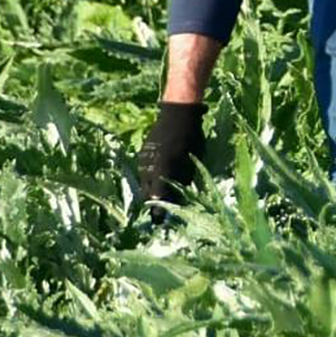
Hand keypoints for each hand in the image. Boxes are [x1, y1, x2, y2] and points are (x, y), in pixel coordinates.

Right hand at [136, 102, 206, 223]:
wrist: (177, 114)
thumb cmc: (192, 137)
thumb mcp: (193, 161)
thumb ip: (184, 179)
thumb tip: (179, 197)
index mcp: (165, 172)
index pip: (158, 199)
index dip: (159, 212)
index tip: (161, 222)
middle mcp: (150, 168)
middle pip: (147, 194)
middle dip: (153, 204)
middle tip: (159, 212)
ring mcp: (144, 161)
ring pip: (143, 183)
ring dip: (150, 191)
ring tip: (158, 197)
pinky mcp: (142, 154)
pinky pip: (143, 171)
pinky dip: (149, 178)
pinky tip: (156, 179)